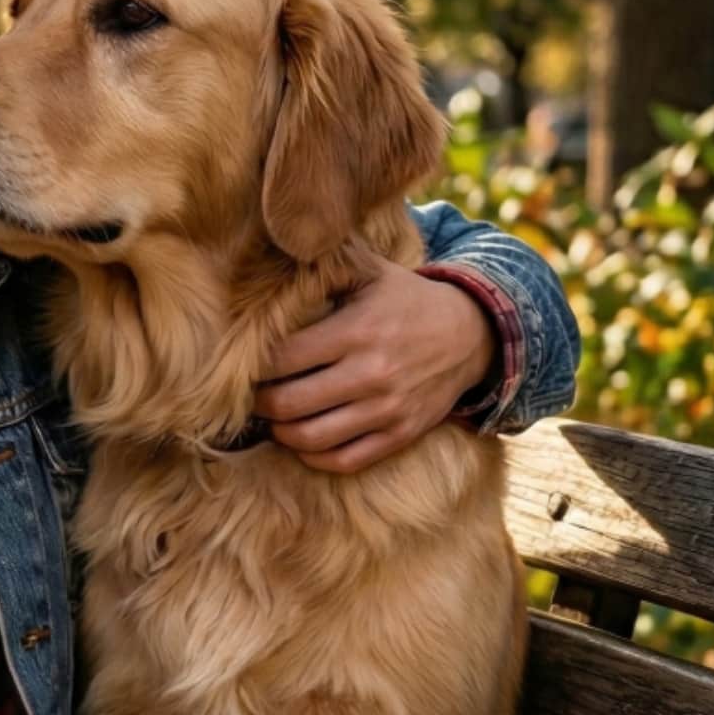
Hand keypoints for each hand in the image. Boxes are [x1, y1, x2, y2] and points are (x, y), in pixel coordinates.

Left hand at [253, 260, 496, 474]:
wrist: (470, 334)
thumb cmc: (404, 300)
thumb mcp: (369, 273)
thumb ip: (323, 267)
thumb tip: (275, 253)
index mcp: (356, 331)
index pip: (282, 358)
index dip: (252, 365)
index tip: (243, 363)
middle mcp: (371, 373)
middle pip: (288, 403)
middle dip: (258, 403)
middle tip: (250, 395)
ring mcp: (387, 409)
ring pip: (311, 438)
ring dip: (280, 432)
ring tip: (273, 417)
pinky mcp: (401, 435)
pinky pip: (344, 460)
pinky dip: (313, 456)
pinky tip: (302, 440)